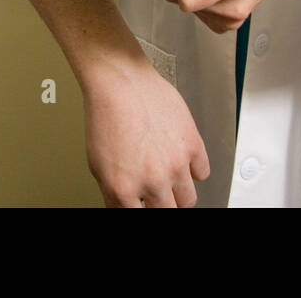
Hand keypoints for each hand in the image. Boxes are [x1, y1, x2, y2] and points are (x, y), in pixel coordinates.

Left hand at [82, 58, 209, 206]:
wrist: (119, 81)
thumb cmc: (105, 115)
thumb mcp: (97, 164)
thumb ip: (115, 193)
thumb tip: (126, 206)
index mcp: (124, 189)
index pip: (139, 219)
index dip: (140, 210)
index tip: (144, 206)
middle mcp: (153, 180)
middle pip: (168, 213)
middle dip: (161, 205)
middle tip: (157, 197)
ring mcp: (175, 164)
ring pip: (188, 199)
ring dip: (178, 192)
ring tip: (168, 179)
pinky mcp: (193, 145)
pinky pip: (202, 172)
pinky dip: (193, 169)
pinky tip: (180, 160)